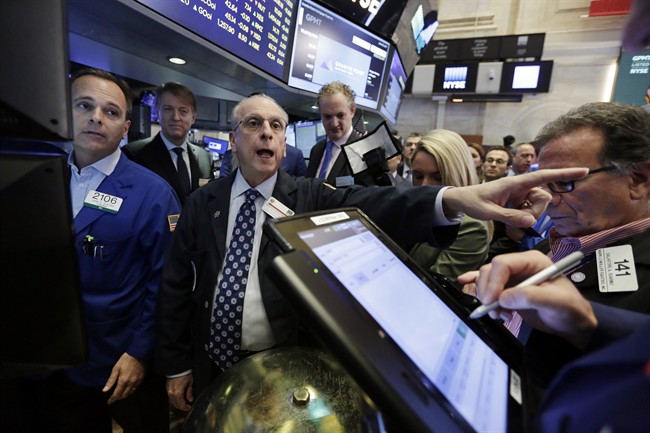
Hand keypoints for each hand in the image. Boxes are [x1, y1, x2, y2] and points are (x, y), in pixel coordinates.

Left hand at [103, 352, 145, 403]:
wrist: (138, 353)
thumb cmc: (125, 360)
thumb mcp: (116, 368)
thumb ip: (111, 380)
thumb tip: (105, 390)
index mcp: (123, 380)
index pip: (117, 393)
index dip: (112, 399)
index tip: (109, 402)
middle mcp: (130, 383)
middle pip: (124, 394)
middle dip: (118, 397)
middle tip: (114, 398)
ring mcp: (137, 381)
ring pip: (130, 392)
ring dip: (125, 395)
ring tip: (121, 395)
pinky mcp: (141, 379)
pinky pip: (135, 388)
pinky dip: (131, 390)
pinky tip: (128, 389)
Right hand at [167, 374, 193, 410]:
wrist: (177, 367)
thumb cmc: (184, 374)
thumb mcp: (190, 383)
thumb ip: (189, 393)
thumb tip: (190, 399)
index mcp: (177, 393)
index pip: (181, 404)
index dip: (185, 408)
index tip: (189, 408)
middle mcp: (171, 394)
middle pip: (176, 404)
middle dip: (181, 407)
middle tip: (187, 406)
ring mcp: (168, 391)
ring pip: (172, 401)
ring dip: (178, 404)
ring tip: (184, 403)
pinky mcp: (167, 388)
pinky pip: (170, 397)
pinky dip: (175, 399)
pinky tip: (179, 398)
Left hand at [443, 168, 587, 227]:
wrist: (461, 200)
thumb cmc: (472, 202)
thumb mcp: (488, 213)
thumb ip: (509, 217)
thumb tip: (531, 222)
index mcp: (514, 182)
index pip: (544, 176)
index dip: (564, 174)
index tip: (583, 170)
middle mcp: (520, 186)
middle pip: (544, 198)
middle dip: (535, 212)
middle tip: (517, 218)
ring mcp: (520, 194)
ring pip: (538, 207)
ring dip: (528, 215)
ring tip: (508, 216)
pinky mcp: (518, 201)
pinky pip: (530, 211)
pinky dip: (523, 217)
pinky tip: (509, 215)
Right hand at [457, 250, 596, 347]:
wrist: (572, 325)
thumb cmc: (570, 311)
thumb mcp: (557, 303)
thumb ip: (532, 297)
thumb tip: (504, 298)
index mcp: (533, 262)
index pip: (504, 264)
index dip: (494, 280)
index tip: (491, 300)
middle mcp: (520, 267)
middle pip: (491, 271)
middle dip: (487, 290)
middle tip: (491, 310)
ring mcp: (512, 278)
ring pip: (487, 280)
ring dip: (487, 298)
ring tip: (499, 315)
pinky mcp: (507, 290)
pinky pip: (487, 284)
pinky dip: (476, 285)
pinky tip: (464, 282)